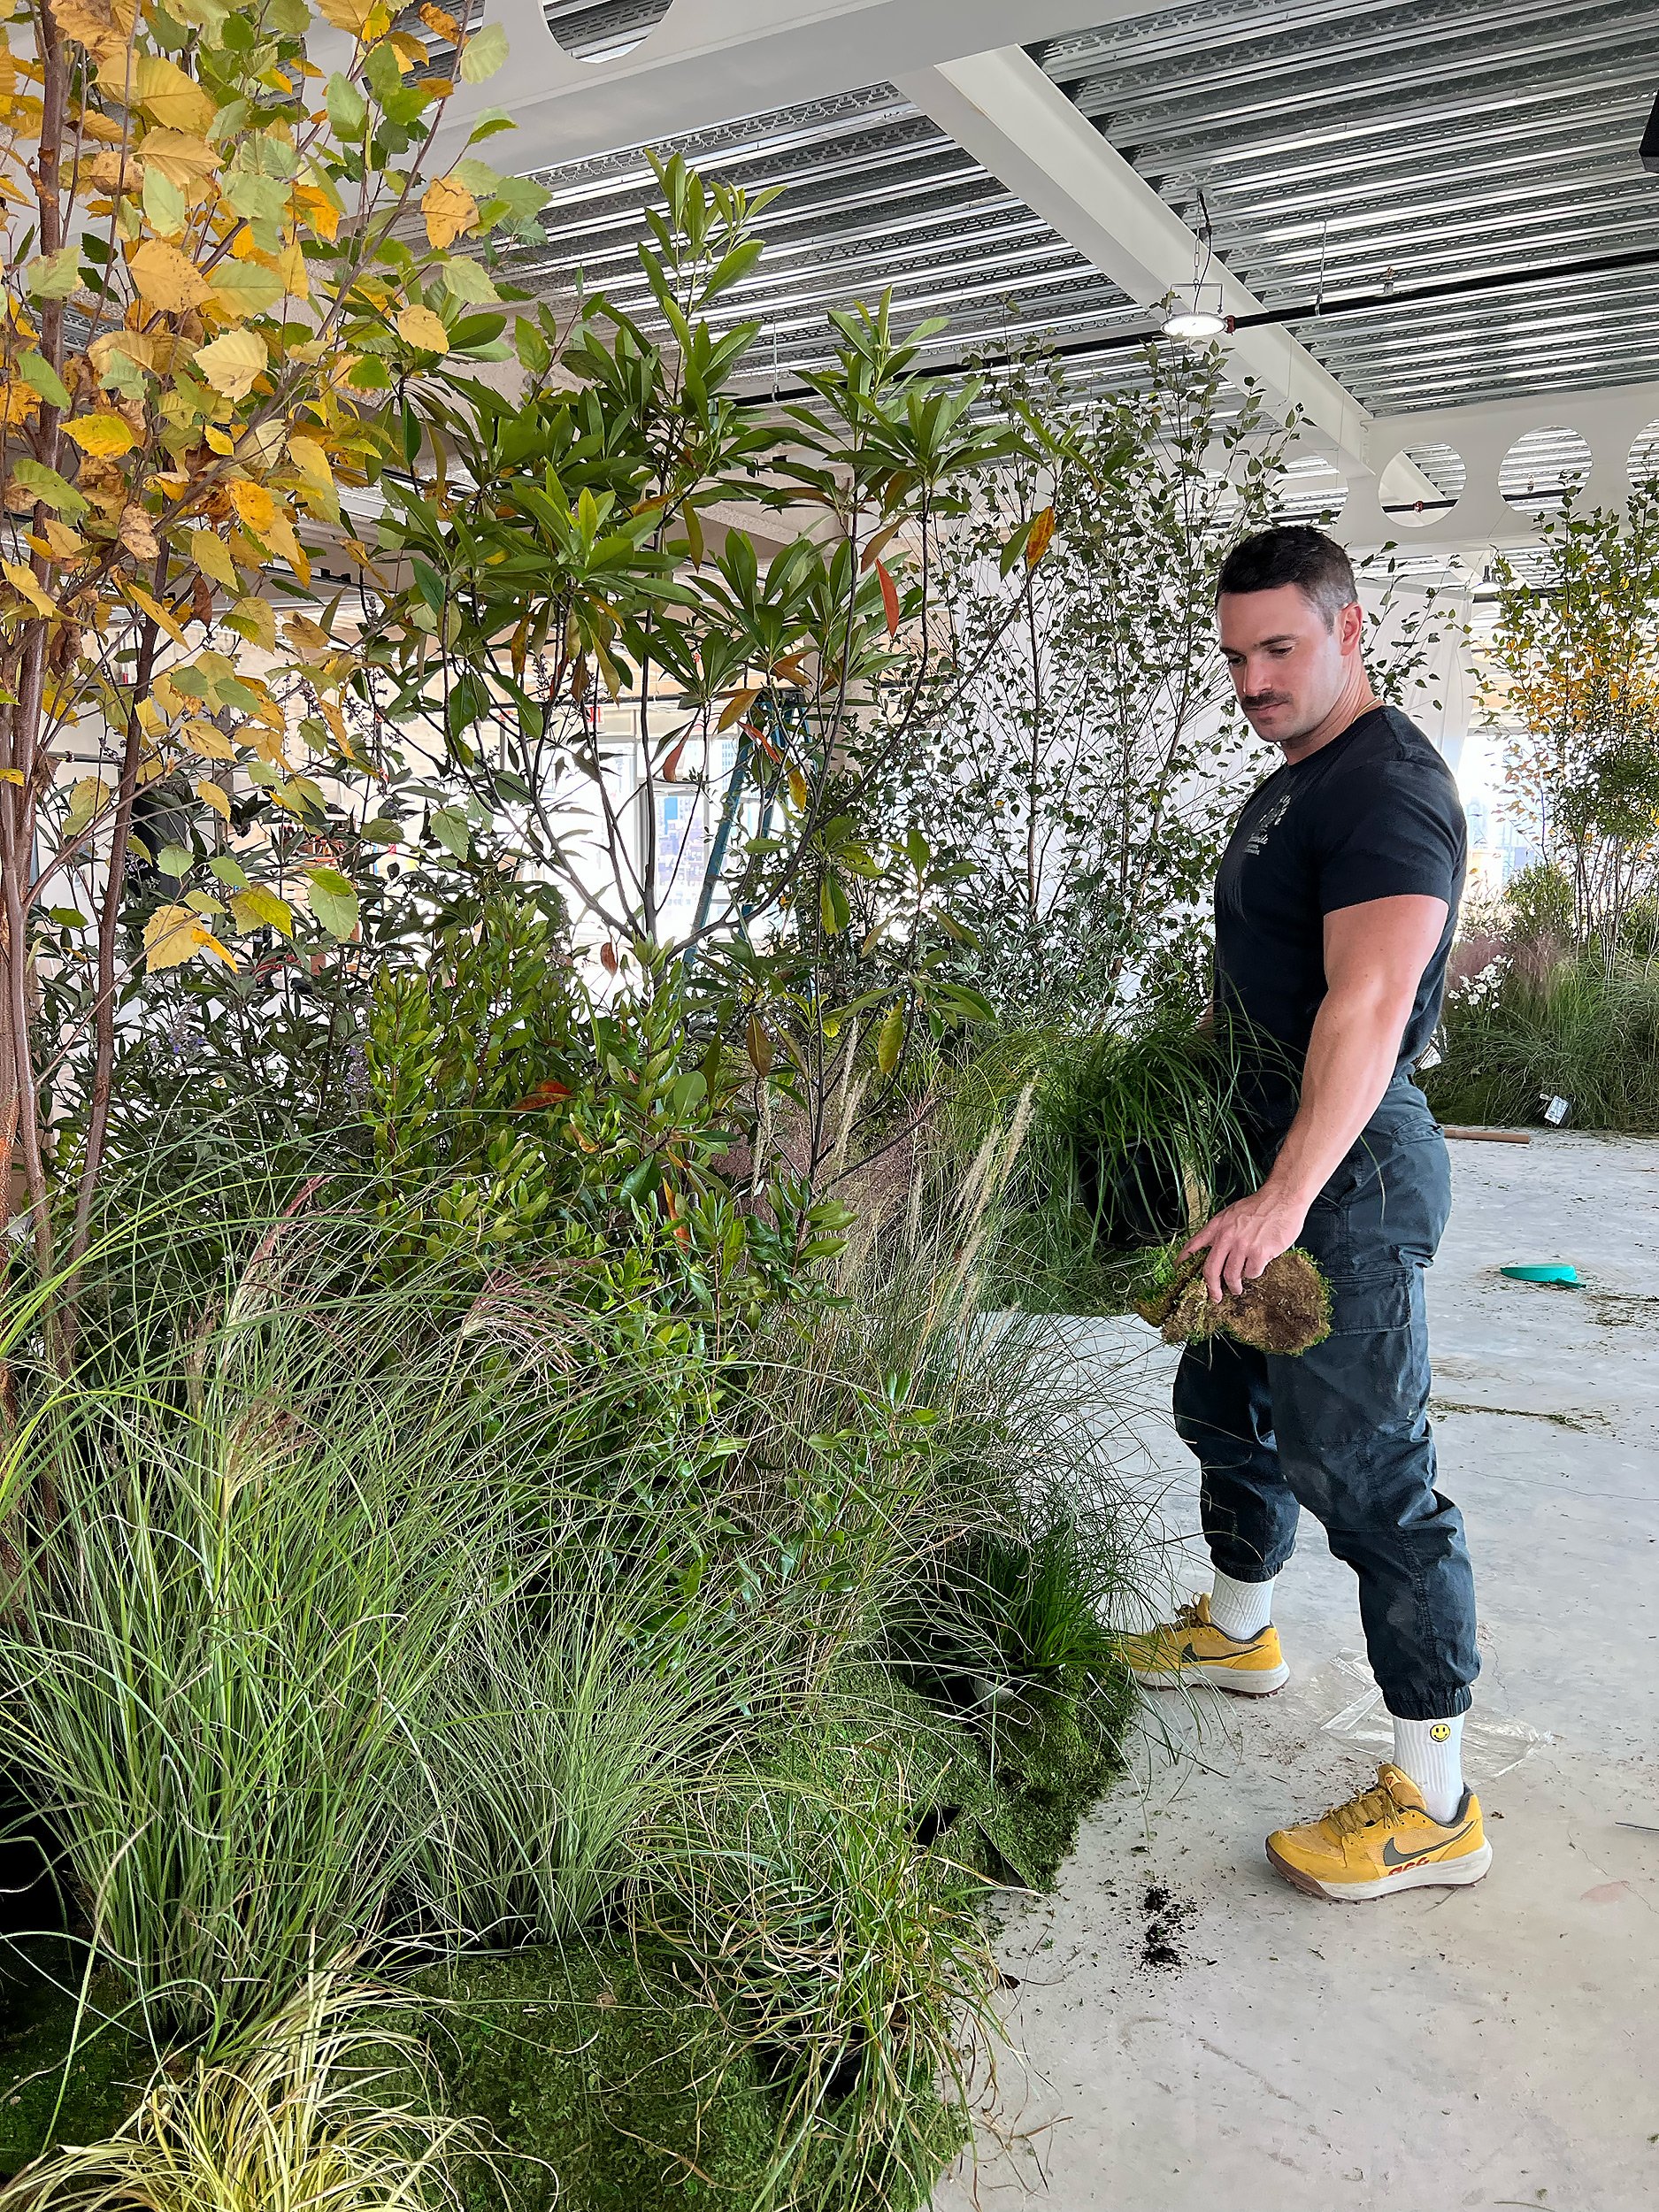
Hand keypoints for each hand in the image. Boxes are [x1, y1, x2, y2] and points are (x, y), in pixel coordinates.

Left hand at [1180, 1185, 1309, 1302]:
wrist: (1282, 1198)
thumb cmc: (1258, 1206)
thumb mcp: (1230, 1213)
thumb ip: (1216, 1230)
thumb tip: (1203, 1246)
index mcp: (1217, 1226)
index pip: (1194, 1245)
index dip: (1183, 1260)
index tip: (1178, 1269)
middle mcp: (1227, 1237)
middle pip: (1211, 1270)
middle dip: (1211, 1288)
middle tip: (1215, 1296)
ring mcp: (1243, 1246)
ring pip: (1232, 1275)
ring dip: (1234, 1286)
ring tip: (1236, 1289)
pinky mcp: (1260, 1253)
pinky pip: (1251, 1273)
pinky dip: (1253, 1273)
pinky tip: (1257, 1267)